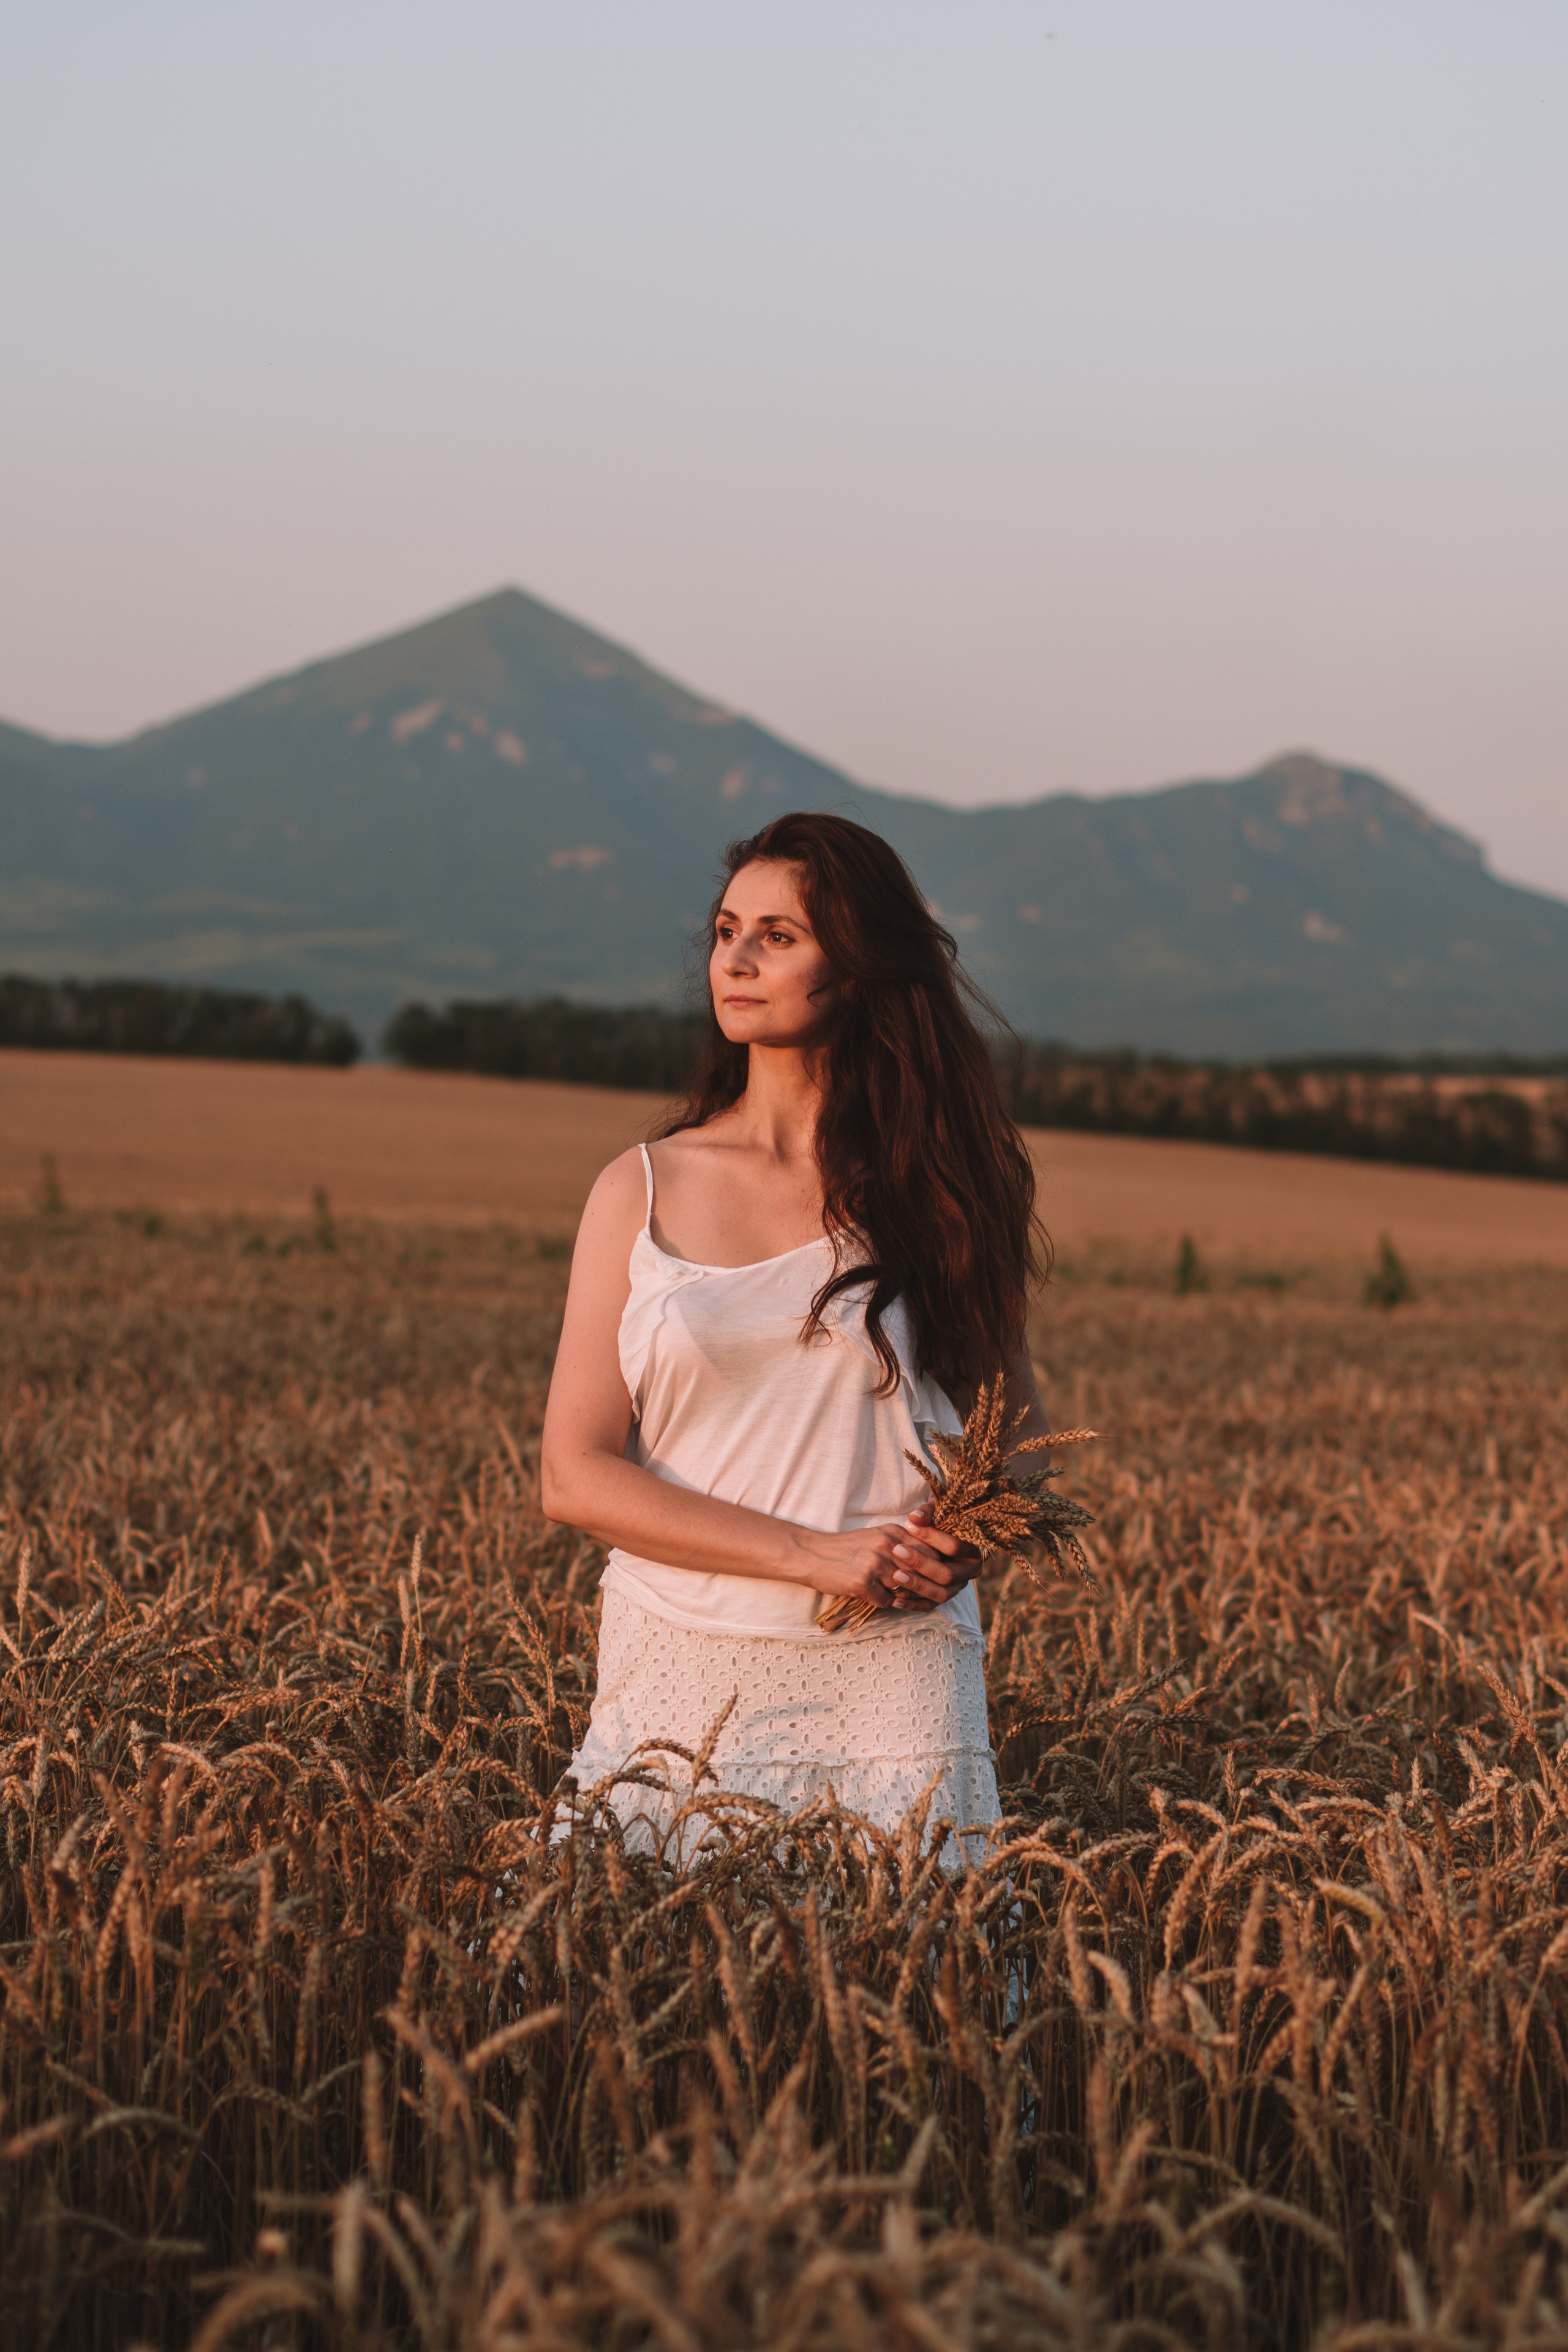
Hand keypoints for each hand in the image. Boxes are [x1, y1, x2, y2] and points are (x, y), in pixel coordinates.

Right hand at [789, 1503, 981, 1613]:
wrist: (811, 1554)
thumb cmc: (847, 1549)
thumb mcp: (878, 1537)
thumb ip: (904, 1545)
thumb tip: (934, 1562)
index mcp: (894, 1532)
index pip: (931, 1550)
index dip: (939, 1566)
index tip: (944, 1578)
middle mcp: (887, 1545)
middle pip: (923, 1570)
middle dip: (928, 1585)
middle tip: (931, 1595)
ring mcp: (874, 1563)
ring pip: (906, 1588)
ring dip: (905, 1596)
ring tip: (900, 1598)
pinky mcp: (862, 1581)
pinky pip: (885, 1601)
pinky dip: (882, 1603)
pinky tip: (872, 1597)